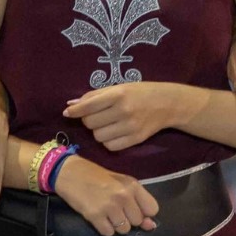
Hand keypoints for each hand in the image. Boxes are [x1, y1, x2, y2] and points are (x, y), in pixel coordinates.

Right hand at [53, 154, 158, 235]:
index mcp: (132, 185)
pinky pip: (108, 233)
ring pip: (124, 229)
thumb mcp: (120, 182)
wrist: (69, 173)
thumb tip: (150, 225)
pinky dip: (104, 228)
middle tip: (115, 210)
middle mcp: (123, 196)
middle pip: (137, 221)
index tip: (134, 209)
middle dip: (128, 219)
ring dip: (116, 225)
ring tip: (106, 214)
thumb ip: (137, 201)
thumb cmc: (95, 175)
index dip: (144, 212)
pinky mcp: (95, 216)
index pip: (152, 209)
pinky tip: (98, 218)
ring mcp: (109, 207)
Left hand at [63, 82, 185, 151]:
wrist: (167, 103)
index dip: (75, 111)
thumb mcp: (118, 88)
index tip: (67, 113)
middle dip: (89, 120)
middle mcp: (124, 110)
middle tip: (97, 115)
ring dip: (98, 131)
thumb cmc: (139, 92)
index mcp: (118, 94)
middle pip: (90, 123)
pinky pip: (110, 146)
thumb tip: (71, 106)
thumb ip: (94, 96)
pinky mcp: (135, 139)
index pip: (89, 105)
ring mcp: (130, 127)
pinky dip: (108, 141)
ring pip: (98, 136)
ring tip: (107, 124)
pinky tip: (114, 133)